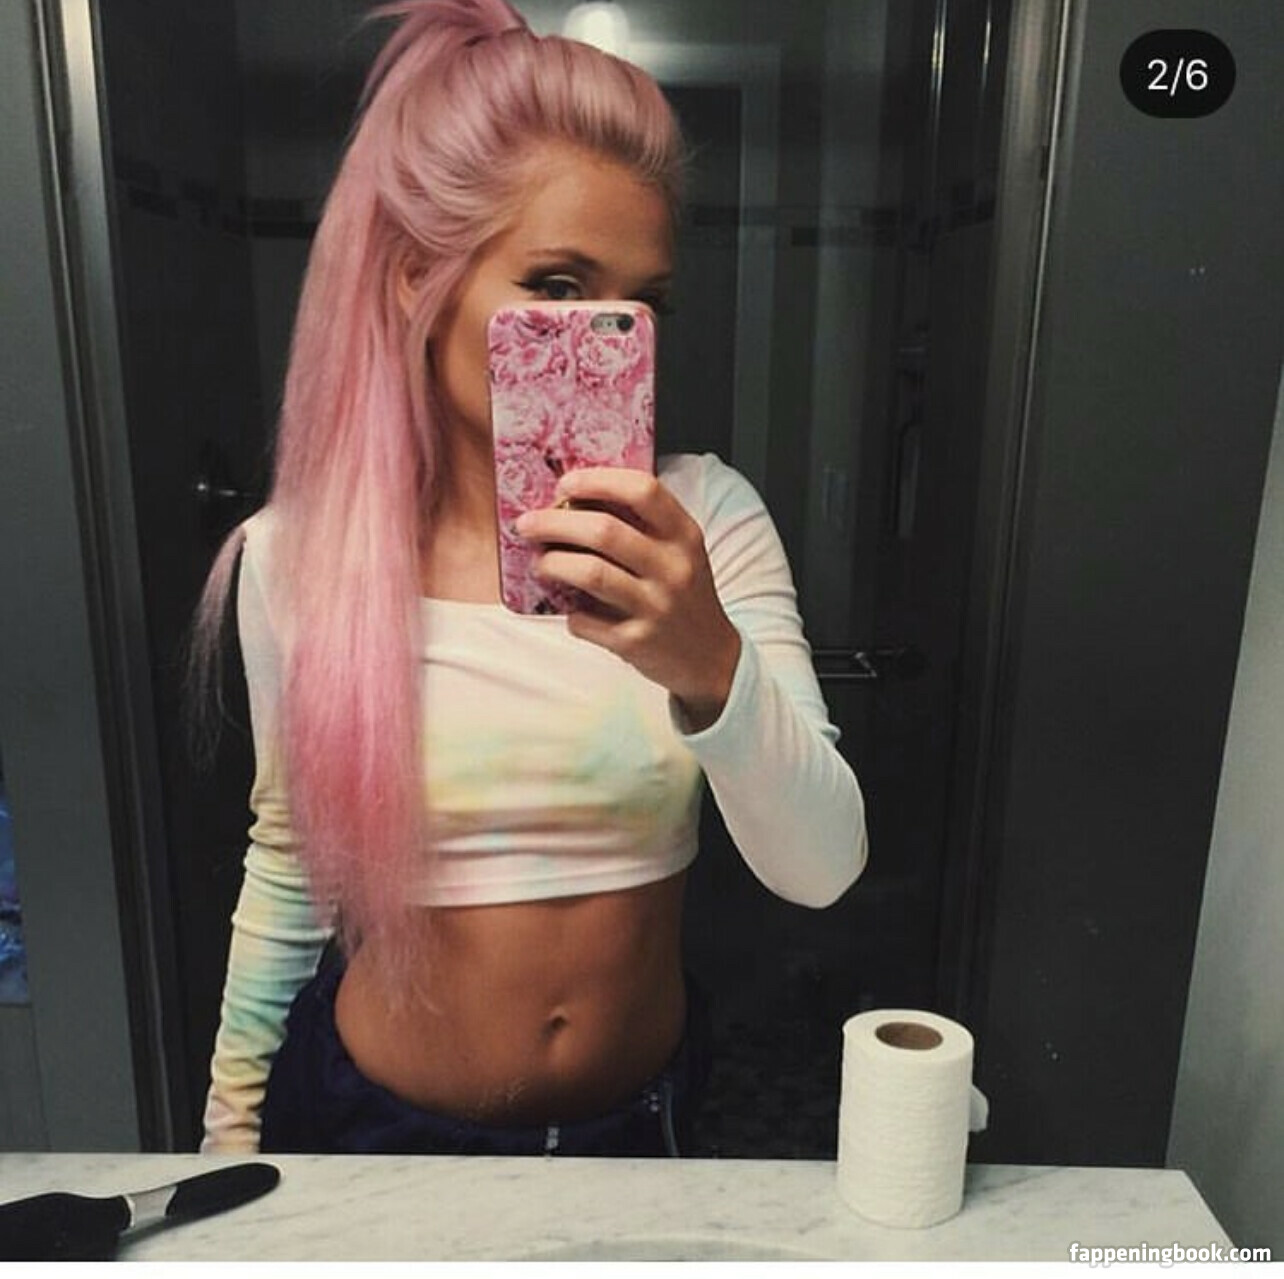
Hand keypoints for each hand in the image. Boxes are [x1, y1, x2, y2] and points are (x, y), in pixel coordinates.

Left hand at [514, 467, 740, 730]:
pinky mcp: (637, 642)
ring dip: (553, 563)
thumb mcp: (680, 553)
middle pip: (604, 531)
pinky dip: (569, 613)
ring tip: (540, 563)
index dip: (599, 481)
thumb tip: (574, 501)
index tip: (566, 483)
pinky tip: (569, 610)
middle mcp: (674, 568)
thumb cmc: (683, 595)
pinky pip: (585, 621)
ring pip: (591, 573)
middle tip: (528, 524)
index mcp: (684, 536)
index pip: (644, 491)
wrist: (710, 657)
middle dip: (555, 523)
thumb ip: (643, 526)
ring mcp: (656, 607)